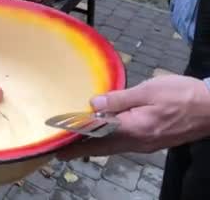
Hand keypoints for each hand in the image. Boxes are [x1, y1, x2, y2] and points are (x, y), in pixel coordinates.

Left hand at [57, 75, 209, 159]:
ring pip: (113, 148)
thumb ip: (119, 99)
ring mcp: (146, 144)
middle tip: (60, 152)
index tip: (59, 141)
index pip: (97, 135)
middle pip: (102, 148)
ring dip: (94, 147)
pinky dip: (109, 142)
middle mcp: (137, 142)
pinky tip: (104, 136)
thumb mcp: (148, 90)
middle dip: (80, 150)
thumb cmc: (183, 95)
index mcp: (133, 128)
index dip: (77, 137)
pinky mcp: (153, 142)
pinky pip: (124, 144)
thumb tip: (93, 104)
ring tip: (76, 144)